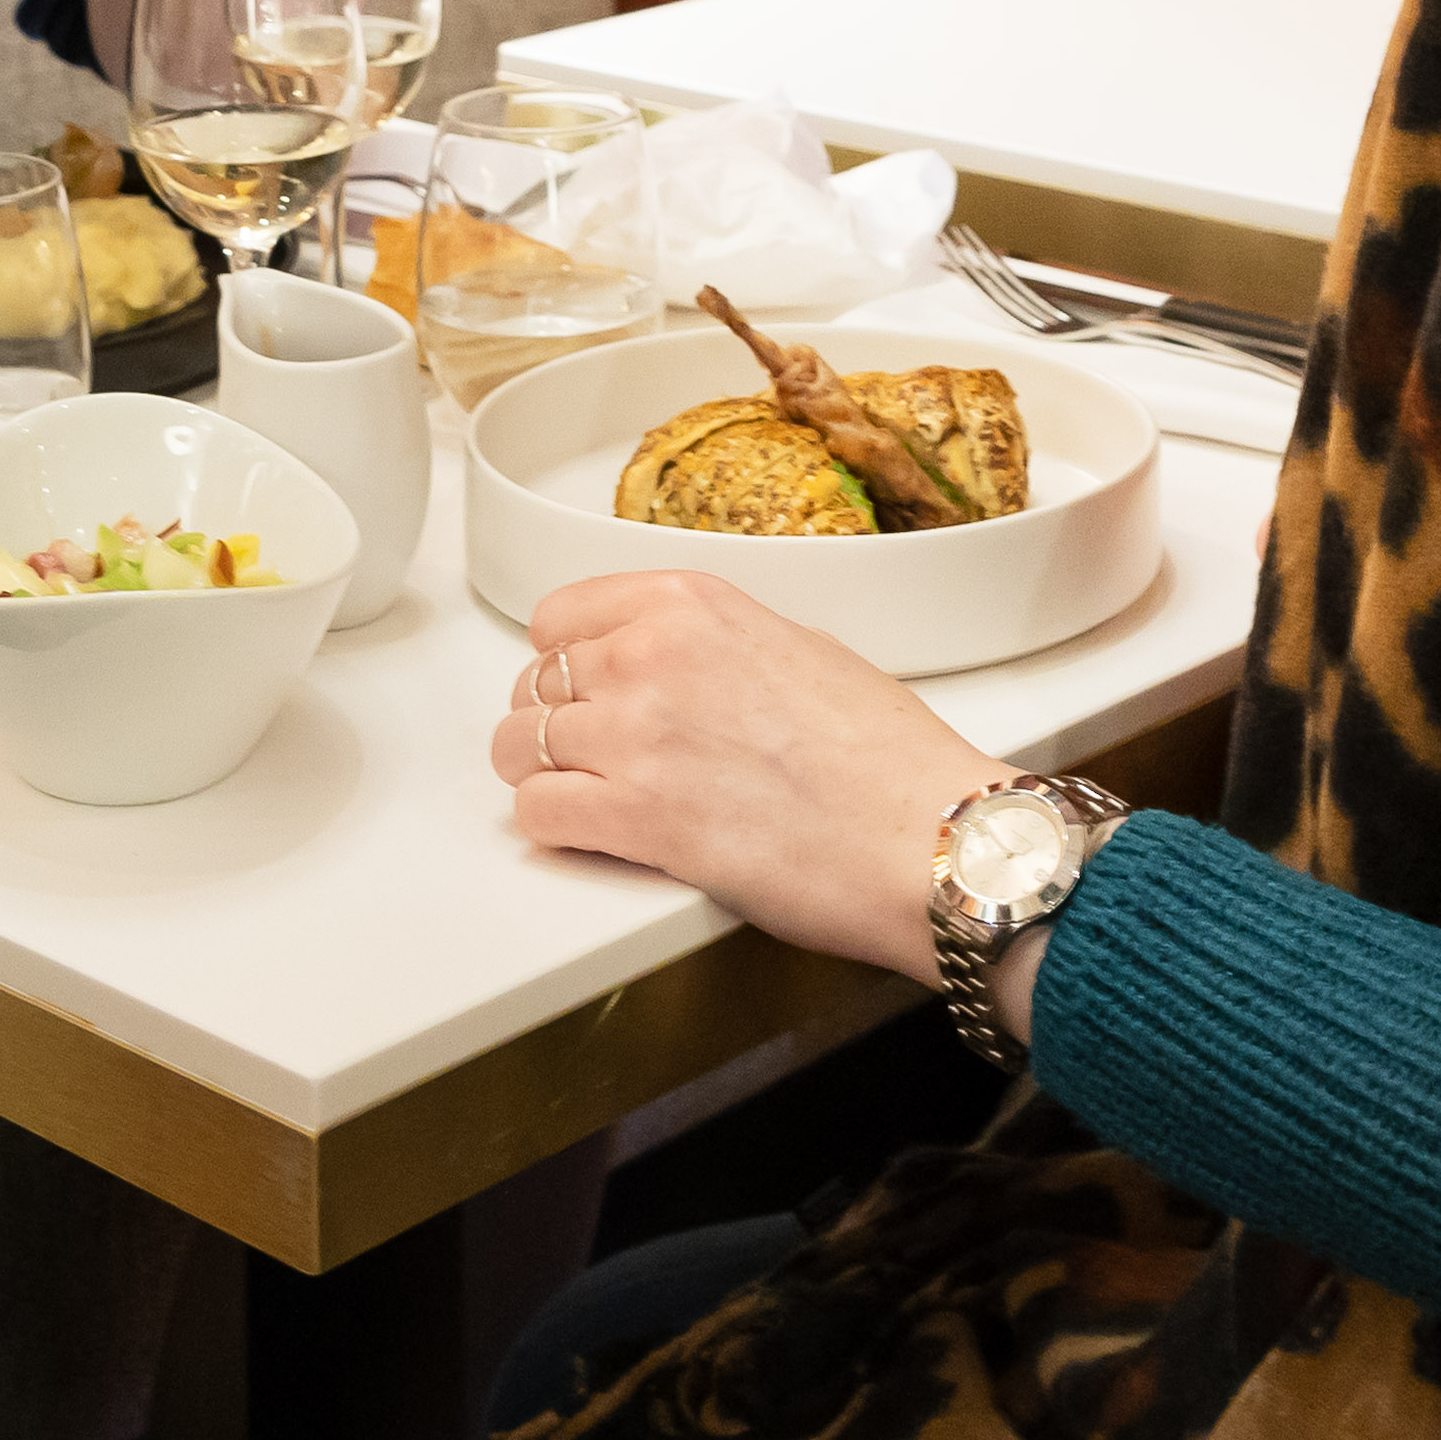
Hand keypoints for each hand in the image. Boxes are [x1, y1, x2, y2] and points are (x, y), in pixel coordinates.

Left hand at [489, 572, 1015, 988]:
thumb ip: (713, 645)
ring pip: (517, 748)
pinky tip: (590, 833)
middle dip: (555, 721)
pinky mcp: (632, 818)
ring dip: (543, 775)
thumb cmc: (887, 758)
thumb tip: (678, 666)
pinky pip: (537, 814)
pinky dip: (553, 828)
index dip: (564, 657)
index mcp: (692, 604)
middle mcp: (650, 656)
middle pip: (535, 684)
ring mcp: (634, 736)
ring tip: (584, 796)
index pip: (561, 614)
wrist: (923, 835)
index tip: (576, 681)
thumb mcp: (799, 648)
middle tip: (590, 752)